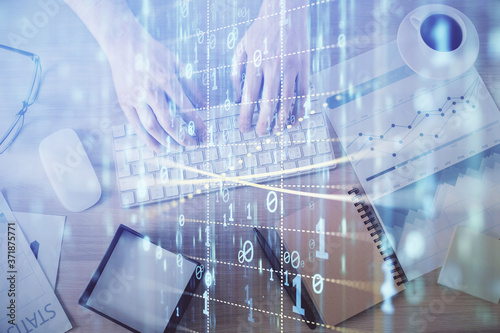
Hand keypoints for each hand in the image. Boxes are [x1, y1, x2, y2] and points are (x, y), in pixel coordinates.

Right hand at [104, 20, 206, 150]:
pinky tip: (158, 148)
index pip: (186, 108)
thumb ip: (191, 84)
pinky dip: (147, 140)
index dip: (197, 124)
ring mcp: (135, 98)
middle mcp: (150, 91)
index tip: (205, 135)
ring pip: (152, 127)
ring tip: (177, 149)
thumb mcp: (176, 62)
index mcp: (167, 80)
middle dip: (183, 137)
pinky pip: (136, 126)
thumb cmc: (153, 52)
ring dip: (166, 142)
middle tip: (193, 146)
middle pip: (169, 122)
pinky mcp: (124, 102)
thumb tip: (204, 105)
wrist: (123, 43)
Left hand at [231, 0, 308, 134]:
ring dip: (283, 119)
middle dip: (264, 122)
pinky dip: (301, 107)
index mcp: (257, 62)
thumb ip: (236, 73)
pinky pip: (304, 91)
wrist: (285, 9)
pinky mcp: (305, 65)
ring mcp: (292, 67)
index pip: (250, 96)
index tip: (243, 128)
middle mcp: (275, 66)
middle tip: (261, 133)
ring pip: (289, 100)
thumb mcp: (241, 47)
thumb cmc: (260, 30)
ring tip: (278, 130)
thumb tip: (237, 99)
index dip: (246, 115)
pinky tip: (297, 118)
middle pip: (269, 102)